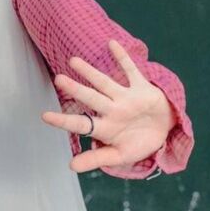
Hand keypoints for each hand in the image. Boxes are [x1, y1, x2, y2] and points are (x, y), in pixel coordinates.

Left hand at [41, 39, 175, 172]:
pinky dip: (123, 57)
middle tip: (58, 79)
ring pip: (105, 82)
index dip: (64, 121)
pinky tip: (112, 44)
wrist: (165, 132)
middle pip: (91, 98)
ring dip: (91, 72)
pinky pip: (132, 70)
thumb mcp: (120, 156)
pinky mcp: (142, 88)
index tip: (44, 116)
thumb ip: (97, 159)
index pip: (81, 123)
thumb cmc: (137, 143)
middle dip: (76, 89)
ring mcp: (126, 98)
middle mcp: (112, 110)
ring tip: (73, 60)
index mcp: (105, 128)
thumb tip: (71, 166)